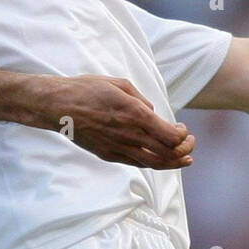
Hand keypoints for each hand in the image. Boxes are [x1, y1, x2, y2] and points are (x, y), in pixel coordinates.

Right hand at [41, 75, 195, 169]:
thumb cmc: (88, 89)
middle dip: (184, 150)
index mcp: (135, 114)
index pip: (171, 136)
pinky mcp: (108, 155)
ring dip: (173, 163)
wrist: (59, 106)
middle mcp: (130, 135)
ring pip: (154, 164)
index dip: (183, 136)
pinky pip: (136, 163)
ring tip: (184, 160)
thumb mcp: (120, 84)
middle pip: (167, 153)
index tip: (183, 128)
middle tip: (190, 144)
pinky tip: (159, 159)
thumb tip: (152, 113)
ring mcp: (118, 148)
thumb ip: (141, 100)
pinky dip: (152, 163)